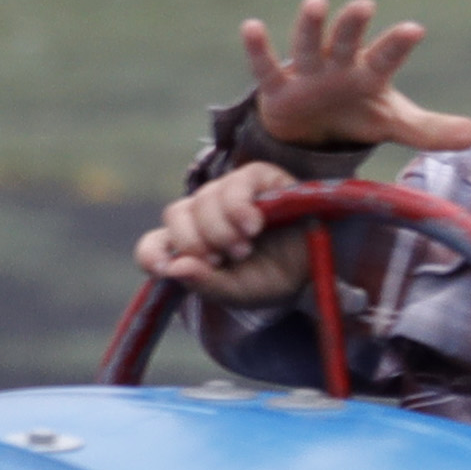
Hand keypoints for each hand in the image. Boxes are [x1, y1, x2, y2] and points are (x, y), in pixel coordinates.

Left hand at [134, 160, 319, 305]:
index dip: (153, 254)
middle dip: (195, 241)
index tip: (166, 268)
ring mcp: (228, 192)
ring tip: (245, 247)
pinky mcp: (257, 177)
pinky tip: (253, 225)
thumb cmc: (273, 279)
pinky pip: (237, 182)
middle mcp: (204, 213)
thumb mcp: (238, 292)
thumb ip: (206, 284)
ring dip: (220, 228)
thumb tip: (173, 268)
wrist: (317, 267)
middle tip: (222, 259)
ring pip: (204, 198)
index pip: (153, 244)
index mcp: (192, 244)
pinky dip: (239, 206)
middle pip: (176, 214)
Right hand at [241, 0, 470, 154]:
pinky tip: (251, 26)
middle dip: (354, 25)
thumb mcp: (394, 125)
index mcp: (369, 73)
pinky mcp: (276, 88)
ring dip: (311, 26)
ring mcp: (306, 73)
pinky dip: (258, 48)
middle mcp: (339, 65)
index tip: (415, 29)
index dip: (398, 44)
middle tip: (365, 4)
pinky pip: (265, 67)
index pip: (387, 56)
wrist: (312, 132)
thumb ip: (431, 130)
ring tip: (316, 2)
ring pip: (307, 46)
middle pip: (347, 41)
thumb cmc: (357, 115)